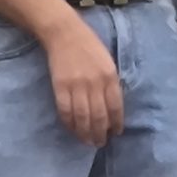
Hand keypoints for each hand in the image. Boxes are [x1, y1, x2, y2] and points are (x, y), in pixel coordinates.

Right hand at [41, 16, 124, 146]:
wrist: (65, 33)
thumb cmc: (89, 47)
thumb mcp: (108, 62)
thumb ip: (111, 83)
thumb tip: (112, 108)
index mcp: (110, 76)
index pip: (116, 106)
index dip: (116, 123)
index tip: (115, 133)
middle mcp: (95, 83)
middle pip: (99, 116)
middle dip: (100, 133)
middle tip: (99, 143)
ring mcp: (76, 85)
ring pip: (82, 117)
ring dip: (85, 133)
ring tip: (87, 141)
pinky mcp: (60, 87)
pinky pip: (65, 111)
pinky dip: (69, 123)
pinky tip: (72, 130)